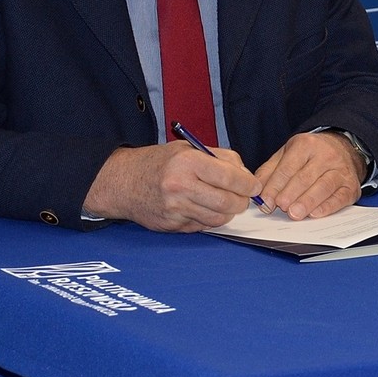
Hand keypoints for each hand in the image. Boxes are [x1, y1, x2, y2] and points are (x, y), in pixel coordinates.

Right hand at [84, 142, 261, 231]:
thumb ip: (220, 159)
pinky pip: (203, 226)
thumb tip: (247, 177)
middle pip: (228, 202)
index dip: (249, 184)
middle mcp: (180, 186)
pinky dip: (209, 219)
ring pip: (218, 218)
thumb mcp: (188, 149)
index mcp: (187, 162)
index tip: (254, 186)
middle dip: (241, 201)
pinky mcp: (172, 226)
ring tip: (223, 201)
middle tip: (243, 197)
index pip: (230, 178)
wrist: (123, 182)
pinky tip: (203, 208)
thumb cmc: (158, 163)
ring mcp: (175, 209)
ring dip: (227, 212)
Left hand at [255, 131, 364, 219]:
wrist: (344, 149)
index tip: (266, 201)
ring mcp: (341, 170)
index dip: (275, 186)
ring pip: (323, 186)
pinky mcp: (351, 186)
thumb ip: (270, 171)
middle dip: (291, 194)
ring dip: (307, 202)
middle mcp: (326, 155)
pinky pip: (339, 197)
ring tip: (294, 213)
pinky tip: (315, 214)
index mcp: (305, 144)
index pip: (288, 168)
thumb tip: (257, 193)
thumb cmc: (310, 156)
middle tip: (280, 207)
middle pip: (305, 177)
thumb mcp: (287, 155)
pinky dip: (328, 207)